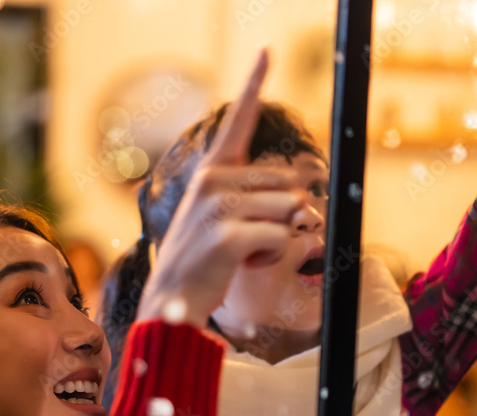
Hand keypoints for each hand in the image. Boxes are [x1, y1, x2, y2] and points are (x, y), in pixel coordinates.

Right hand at [137, 49, 304, 328]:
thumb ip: (268, 205)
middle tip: (246, 241)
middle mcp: (213, 181)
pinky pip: (280, 238)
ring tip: (240, 253)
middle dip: (281, 219)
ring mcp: (218, 206)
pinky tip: (241, 264)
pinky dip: (271, 257)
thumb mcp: (229, 222)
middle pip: (287, 186)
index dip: (253, 85)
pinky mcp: (227, 235)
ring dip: (277, 240)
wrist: (170, 301)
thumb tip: (307, 211)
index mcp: (212, 173)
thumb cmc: (204, 260)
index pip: (237, 124)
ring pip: (287, 212)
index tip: (266, 52)